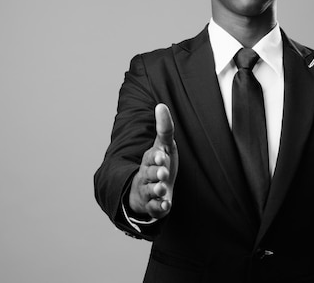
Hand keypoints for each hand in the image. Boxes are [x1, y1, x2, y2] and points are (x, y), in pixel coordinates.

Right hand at [128, 103, 178, 218]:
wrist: (148, 189)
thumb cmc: (159, 164)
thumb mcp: (163, 146)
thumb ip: (165, 128)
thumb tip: (161, 105)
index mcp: (150, 160)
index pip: (150, 157)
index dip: (156, 158)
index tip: (161, 156)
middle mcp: (146, 175)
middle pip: (149, 174)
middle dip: (156, 173)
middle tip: (163, 173)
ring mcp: (148, 191)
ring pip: (150, 191)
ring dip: (157, 190)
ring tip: (163, 189)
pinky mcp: (152, 206)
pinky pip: (154, 208)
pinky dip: (159, 208)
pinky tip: (166, 206)